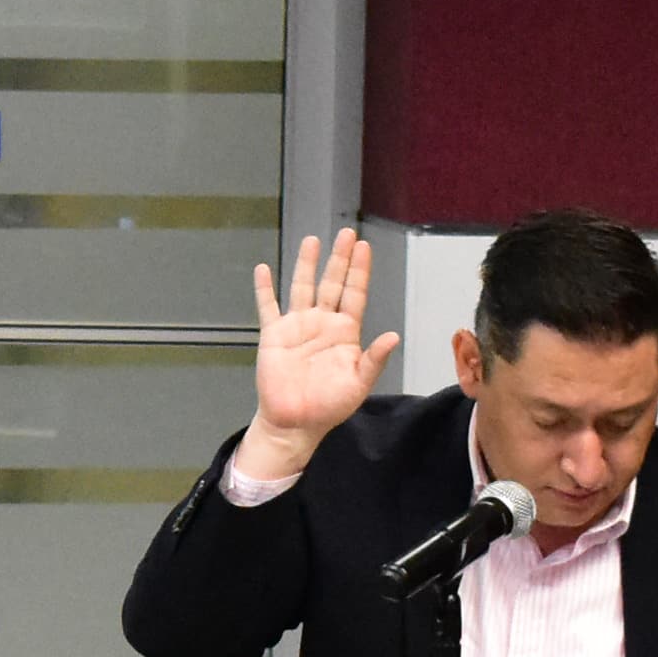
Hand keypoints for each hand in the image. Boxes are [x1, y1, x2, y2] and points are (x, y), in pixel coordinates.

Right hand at [236, 231, 398, 487]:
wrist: (295, 423)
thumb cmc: (329, 406)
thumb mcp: (358, 384)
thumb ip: (374, 359)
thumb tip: (393, 336)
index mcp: (345, 332)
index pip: (354, 294)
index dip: (359, 270)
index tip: (364, 247)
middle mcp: (322, 323)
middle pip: (331, 282)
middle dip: (339, 258)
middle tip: (346, 234)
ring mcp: (297, 327)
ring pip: (302, 287)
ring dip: (306, 264)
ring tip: (312, 240)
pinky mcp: (274, 336)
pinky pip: (268, 307)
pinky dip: (264, 289)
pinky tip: (263, 270)